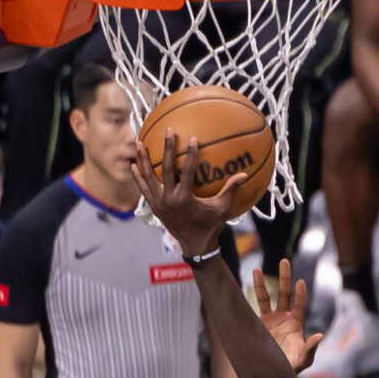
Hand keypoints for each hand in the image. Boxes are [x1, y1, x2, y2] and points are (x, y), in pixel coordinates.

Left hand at [132, 130, 244, 257]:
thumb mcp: (222, 209)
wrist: (195, 246)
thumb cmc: (210, 226)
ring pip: (148, 178)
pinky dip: (138, 177)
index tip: (192, 139)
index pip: (187, 172)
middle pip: (165, 170)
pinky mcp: (154, 207)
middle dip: (166, 149)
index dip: (190, 155)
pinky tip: (134, 165)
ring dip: (143, 160)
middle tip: (168, 131)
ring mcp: (159, 204)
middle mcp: (168, 200)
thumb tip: (244, 174)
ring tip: (139, 143)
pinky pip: (143, 189)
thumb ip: (231, 191)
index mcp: (185, 199)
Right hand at [252, 259, 323, 372]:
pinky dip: (246, 298)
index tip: (300, 282)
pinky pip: (251, 308)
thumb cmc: (292, 367)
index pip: (299, 304)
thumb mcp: (304, 359)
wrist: (272, 373)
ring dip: (261, 284)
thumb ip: (311, 348)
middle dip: (284, 277)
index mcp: (296, 323)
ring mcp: (269, 319)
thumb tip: (320, 335)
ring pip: (265, 297)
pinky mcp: (257, 324)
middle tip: (284, 260)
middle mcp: (283, 317)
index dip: (300, 294)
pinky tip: (240, 286)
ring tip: (256, 269)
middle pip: (284, 293)